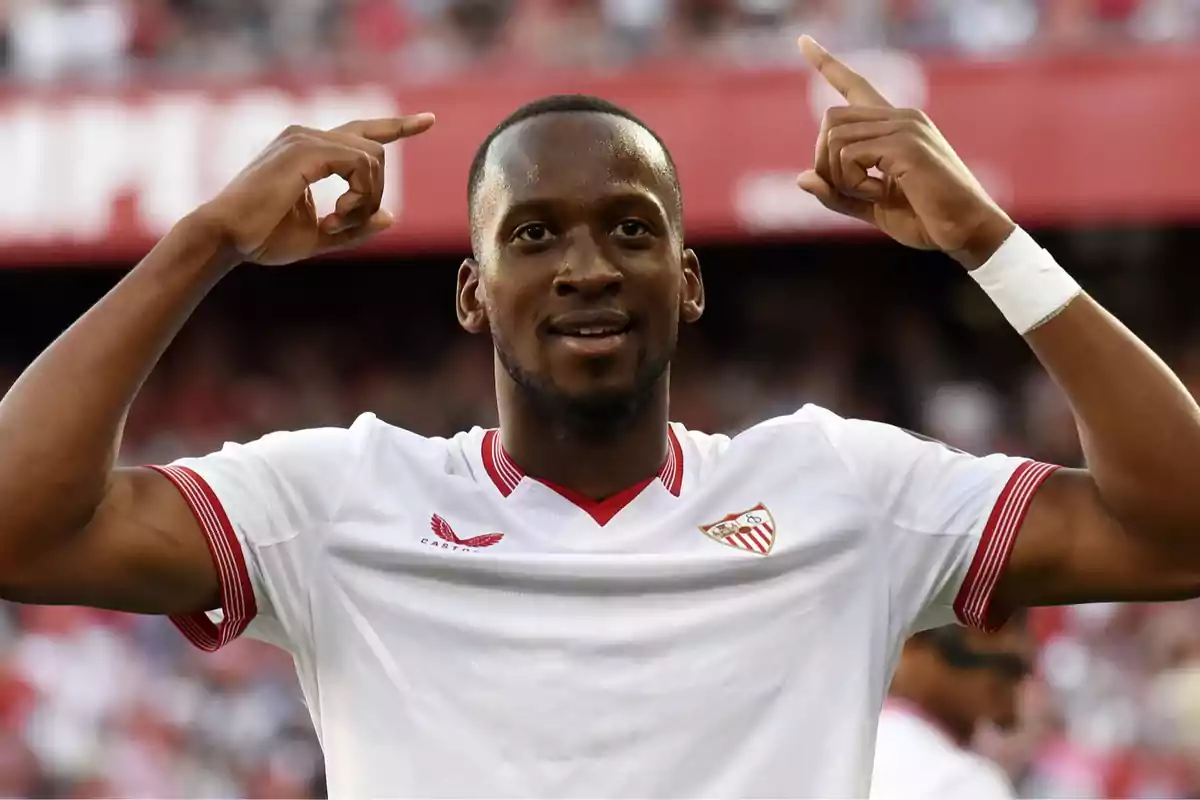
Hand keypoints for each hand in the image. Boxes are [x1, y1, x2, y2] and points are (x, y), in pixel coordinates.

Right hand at [195, 115, 435, 265]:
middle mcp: (307, 135)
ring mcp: (306, 137)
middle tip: (344, 225)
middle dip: (373, 195)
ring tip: (335, 224)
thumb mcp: (318, 236)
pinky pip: (362, 164)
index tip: (428, 120)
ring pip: (374, 158)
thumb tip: (391, 217)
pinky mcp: (306, 148)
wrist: (225, 238)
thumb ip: (354, 226)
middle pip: (375, 151)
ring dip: (365, 200)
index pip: (362, 131)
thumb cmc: (261, 238)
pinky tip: (334, 218)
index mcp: (308, 151)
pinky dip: (359, 197)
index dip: (398, 125)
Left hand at [796, 37, 1012, 268]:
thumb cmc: (926, 219)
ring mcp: (905, 126)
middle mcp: (900, 117)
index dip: (826, 64)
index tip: (803, 40)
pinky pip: (848, 156)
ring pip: (834, 137)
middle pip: (830, 119)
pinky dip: (854, 184)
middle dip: (825, 161)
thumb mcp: (870, 207)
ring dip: (840, 177)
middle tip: (851, 191)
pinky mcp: (906, 144)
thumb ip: (837, 194)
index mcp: (894, 126)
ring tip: (873, 194)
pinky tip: (883, 193)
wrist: (966, 232)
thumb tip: (800, 179)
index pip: (855, 84)